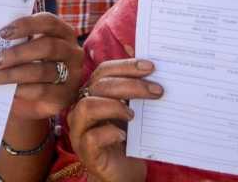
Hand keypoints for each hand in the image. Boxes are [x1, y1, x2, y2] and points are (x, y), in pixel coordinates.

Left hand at [0, 13, 83, 119]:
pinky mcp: (65, 95)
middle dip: (17, 53)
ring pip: (42, 71)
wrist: (34, 100)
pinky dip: (20, 90)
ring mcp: (72, 75)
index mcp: (63, 32)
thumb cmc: (27, 65)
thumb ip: (15, 40)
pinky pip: (42, 91)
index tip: (1, 33)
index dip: (26, 25)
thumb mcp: (25, 49)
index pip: (49, 22)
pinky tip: (5, 91)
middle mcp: (72, 51)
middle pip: (47, 46)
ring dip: (12, 74)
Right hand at [67, 59, 162, 181]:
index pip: (104, 71)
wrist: (123, 173)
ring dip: (115, 106)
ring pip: (88, 107)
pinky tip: (124, 135)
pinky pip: (92, 137)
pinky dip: (110, 133)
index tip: (151, 67)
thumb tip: (155, 74)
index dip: (126, 66)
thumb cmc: (128, 140)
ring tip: (134, 115)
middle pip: (99, 85)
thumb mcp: (132, 112)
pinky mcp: (86, 152)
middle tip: (156, 91)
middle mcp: (81, 108)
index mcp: (92, 94)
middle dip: (130, 85)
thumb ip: (135, 95)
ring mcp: (80, 131)